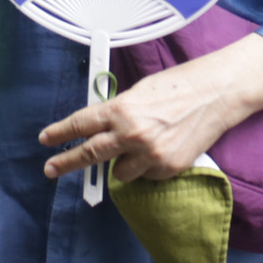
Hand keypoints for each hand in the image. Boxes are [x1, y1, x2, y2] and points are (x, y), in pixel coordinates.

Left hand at [39, 44, 262, 183]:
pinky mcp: (166, 169)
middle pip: (89, 154)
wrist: (215, 94)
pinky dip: (148, 167)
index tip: (46, 140)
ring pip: (119, 173)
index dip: (60, 133)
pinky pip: (146, 176)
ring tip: (139, 146)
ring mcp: (149, 155)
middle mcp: (131, 134)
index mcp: (120, 109)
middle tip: (51, 169)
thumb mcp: (138, 92)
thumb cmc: (178, 86)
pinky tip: (162, 148)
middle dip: (66, 163)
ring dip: (122, 163)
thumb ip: (117, 112)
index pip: (80, 124)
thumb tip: (100, 128)